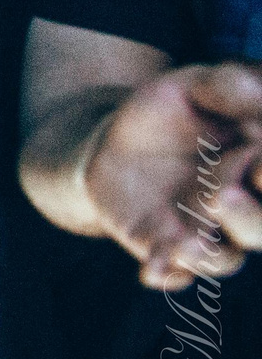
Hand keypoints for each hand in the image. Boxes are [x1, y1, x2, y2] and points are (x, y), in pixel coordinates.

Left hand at [79, 64, 261, 289]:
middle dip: (252, 218)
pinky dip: (167, 273)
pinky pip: (175, 272)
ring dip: (209, 251)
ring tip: (188, 239)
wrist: (112, 141)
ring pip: (226, 259)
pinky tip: (151, 270)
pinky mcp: (165, 248)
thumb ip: (226, 85)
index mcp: (260, 164)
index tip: (256, 163)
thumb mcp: (191, 85)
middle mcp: (243, 206)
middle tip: (220, 195)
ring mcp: (205, 231)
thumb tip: (258, 90)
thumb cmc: (167, 111)